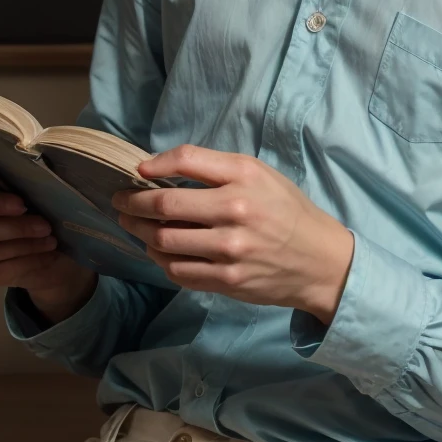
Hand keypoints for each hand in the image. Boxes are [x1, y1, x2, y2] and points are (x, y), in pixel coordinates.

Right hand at [0, 156, 96, 320]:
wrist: (56, 252)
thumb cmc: (43, 210)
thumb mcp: (40, 190)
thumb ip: (28, 175)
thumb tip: (33, 159)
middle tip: (24, 206)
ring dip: (19, 236)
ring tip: (48, 233)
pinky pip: (2, 266)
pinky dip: (28, 257)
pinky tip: (47, 251)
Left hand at [111, 145, 353, 323]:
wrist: (320, 260)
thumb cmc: (285, 211)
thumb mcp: (259, 174)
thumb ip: (214, 168)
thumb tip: (158, 168)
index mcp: (245, 177)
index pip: (186, 160)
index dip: (152, 165)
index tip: (137, 172)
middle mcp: (237, 211)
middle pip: (164, 206)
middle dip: (132, 203)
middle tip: (120, 202)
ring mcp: (230, 250)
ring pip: (164, 241)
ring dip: (140, 233)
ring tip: (134, 226)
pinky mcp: (227, 280)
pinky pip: (177, 271)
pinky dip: (160, 259)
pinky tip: (158, 250)